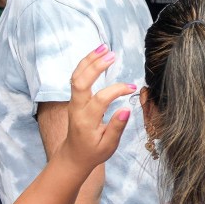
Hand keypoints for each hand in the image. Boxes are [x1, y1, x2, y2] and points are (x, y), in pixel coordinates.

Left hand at [52, 47, 135, 175]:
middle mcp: (77, 109)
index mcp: (86, 121)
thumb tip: (126, 109)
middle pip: (80, 82)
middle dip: (95, 66)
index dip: (116, 90)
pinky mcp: (74, 98)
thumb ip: (117, 128)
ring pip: (76, 76)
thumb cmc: (93, 152)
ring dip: (88, 60)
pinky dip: (85, 64)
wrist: (74, 156)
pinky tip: (96, 55)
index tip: (131, 88)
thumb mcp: (108, 146)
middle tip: (112, 55)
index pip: (100, 100)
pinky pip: (76, 78)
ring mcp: (73, 102)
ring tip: (103, 47)